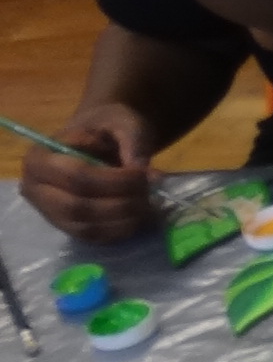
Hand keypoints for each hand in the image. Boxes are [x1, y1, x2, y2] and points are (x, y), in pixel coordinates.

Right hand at [17, 104, 159, 242]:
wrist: (99, 139)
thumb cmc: (106, 128)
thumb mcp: (123, 124)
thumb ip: (133, 143)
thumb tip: (145, 172)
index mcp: (39, 158)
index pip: (75, 177)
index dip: (114, 181)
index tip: (142, 175)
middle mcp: (35, 189)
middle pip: (77, 207)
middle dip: (119, 203)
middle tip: (148, 192)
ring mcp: (49, 212)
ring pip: (86, 226)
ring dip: (122, 219)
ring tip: (147, 203)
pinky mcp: (67, 227)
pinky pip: (92, 237)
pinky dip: (119, 231)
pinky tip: (139, 217)